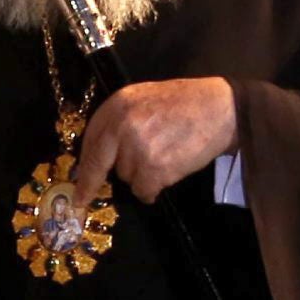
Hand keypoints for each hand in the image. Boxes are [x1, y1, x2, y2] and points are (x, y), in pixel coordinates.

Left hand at [74, 77, 238, 205]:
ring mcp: (137, 148)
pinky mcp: (155, 168)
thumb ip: (121, 120)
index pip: (90, 140)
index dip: (83, 163)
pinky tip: (168, 174)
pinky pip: (143, 190)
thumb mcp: (144, 99)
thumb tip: (101, 153)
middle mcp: (122, 125)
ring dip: (140, 176)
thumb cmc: (186, 104)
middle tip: (81, 200)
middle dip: (90, 184)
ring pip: (126, 177)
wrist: (222, 109)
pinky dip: (152, 190)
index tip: (76, 179)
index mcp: (117, 104)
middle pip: (98, 164)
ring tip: (164, 157)